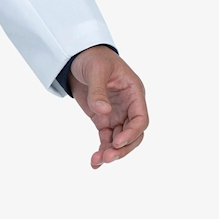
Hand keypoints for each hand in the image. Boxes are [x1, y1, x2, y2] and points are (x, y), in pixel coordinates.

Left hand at [69, 46, 147, 168]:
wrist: (78, 56)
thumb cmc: (93, 57)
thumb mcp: (96, 70)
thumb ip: (99, 91)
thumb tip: (103, 111)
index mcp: (134, 92)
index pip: (140, 118)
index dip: (132, 133)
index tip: (117, 142)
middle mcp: (128, 106)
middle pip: (133, 134)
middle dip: (122, 148)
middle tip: (108, 157)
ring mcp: (116, 114)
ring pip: (120, 140)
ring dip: (111, 152)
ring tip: (97, 161)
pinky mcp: (103, 119)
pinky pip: (106, 139)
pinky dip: (102, 149)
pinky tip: (95, 162)